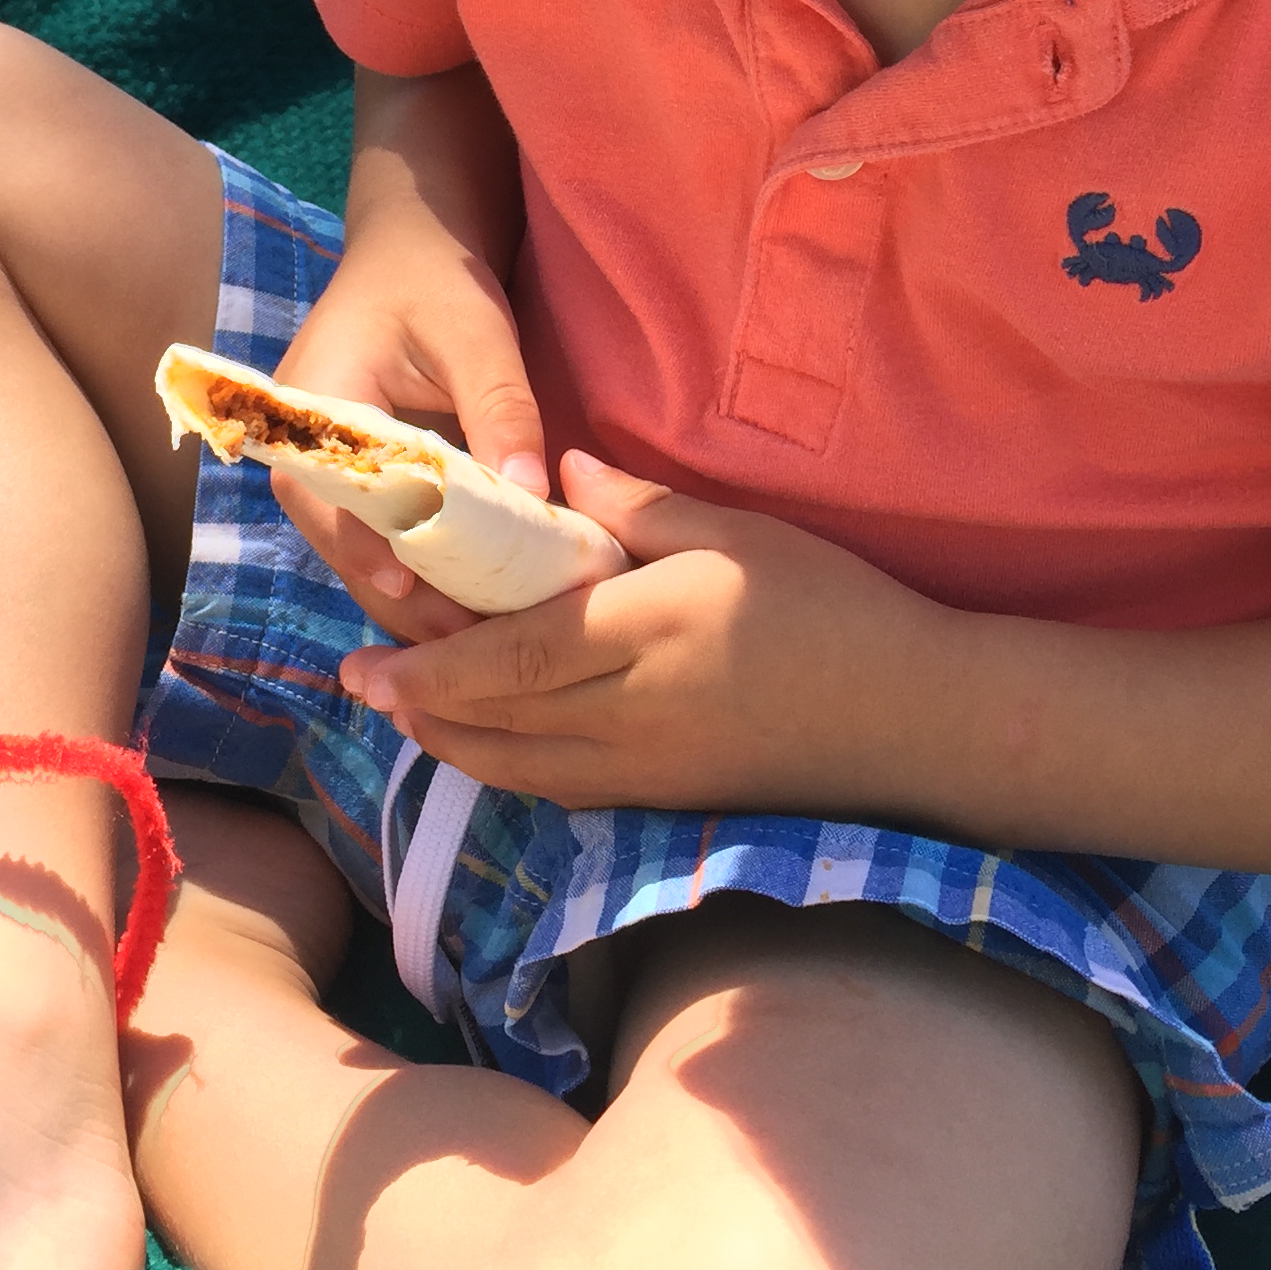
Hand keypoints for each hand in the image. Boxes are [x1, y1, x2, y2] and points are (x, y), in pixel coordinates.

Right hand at [270, 213, 546, 647]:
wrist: (411, 249)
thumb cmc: (437, 278)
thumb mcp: (476, 332)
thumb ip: (501, 408)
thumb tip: (530, 495)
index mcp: (310, 400)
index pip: (330, 495)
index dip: (369, 549)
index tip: (416, 591)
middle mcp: (301, 448)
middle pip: (340, 542)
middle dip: (401, 597)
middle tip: (470, 644)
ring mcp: (323, 471)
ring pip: (359, 553)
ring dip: (413, 598)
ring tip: (478, 643)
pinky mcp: (354, 484)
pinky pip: (379, 540)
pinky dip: (420, 575)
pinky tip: (470, 609)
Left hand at [336, 450, 934, 812]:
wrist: (912, 717)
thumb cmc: (830, 605)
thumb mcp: (732, 532)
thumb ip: (633, 505)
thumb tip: (553, 469)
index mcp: (639, 637)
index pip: (507, 658)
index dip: (429, 663)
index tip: (367, 655)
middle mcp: (629, 717)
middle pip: (496, 723)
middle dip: (419, 707)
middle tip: (358, 685)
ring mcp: (649, 772)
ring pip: (521, 770)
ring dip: (454, 745)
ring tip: (408, 715)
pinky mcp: (671, 800)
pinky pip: (566, 792)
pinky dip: (511, 770)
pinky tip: (494, 747)